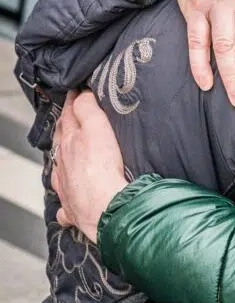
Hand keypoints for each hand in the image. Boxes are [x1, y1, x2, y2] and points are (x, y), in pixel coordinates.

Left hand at [51, 91, 127, 241]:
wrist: (106, 208)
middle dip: (64, 129)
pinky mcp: (74, 209)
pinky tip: (70, 200)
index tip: (75, 93)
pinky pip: (66, 205)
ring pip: (59, 171)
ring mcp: (67, 188)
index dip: (72, 103)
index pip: (68, 117)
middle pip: (61, 143)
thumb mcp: (96, 127)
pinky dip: (66, 201)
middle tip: (68, 120)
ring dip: (62, 161)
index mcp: (69, 144)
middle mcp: (63, 165)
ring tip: (66, 155)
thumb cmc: (102, 169)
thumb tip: (80, 95)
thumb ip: (87, 108)